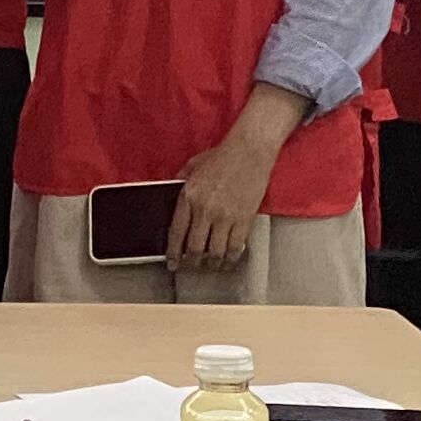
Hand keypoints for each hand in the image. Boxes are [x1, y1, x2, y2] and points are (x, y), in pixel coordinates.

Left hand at [171, 126, 284, 270]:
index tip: (172, 263)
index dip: (173, 253)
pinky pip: (235, 247)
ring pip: (215, 252)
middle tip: (190, 268)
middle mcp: (205, 209)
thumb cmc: (221, 156)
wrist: (249, 151)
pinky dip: (230, 259)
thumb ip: (179, 184)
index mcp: (188, 196)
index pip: (176, 233)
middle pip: (195, 248)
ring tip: (209, 267)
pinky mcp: (244, 220)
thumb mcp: (191, 167)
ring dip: (211, 264)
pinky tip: (227, 261)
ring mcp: (226, 217)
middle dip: (191, 263)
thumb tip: (172, 200)